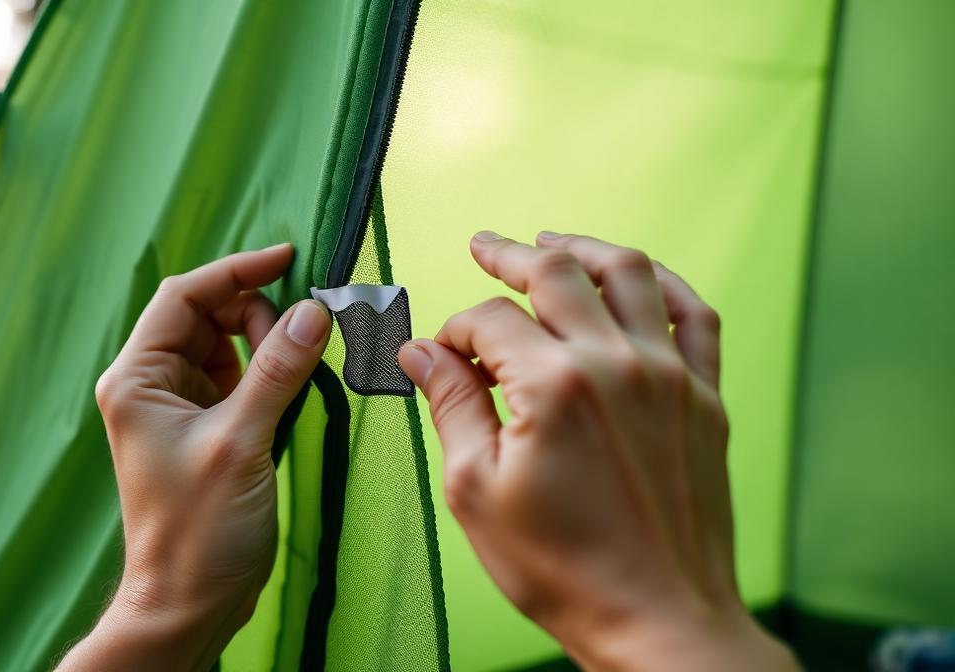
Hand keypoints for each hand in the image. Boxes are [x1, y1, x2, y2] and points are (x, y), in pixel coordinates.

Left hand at [59, 244, 330, 670]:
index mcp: (138, 379)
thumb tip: (313, 312)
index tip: (286, 258)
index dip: (235, 272)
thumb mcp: (240, 442)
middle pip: (207, 315)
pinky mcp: (206, 427)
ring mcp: (179, 406)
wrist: (189, 602)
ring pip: (227, 345)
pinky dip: (268, 373)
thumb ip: (277, 372)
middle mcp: (152, 385)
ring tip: (297, 372)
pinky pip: (240, 377)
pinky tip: (291, 389)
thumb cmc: (198, 531)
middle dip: (256, 314)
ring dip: (266, 345)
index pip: (184, 297)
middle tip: (301, 336)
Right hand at [397, 232, 795, 670]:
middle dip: (510, 254)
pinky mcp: (705, 397)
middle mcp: (617, 364)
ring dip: (584, 248)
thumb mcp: (478, 491)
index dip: (454, 329)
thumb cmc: (564, 568)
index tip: (441, 352)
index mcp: (555, 387)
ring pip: (630, 272)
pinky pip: (694, 314)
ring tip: (553, 243)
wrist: (660, 619)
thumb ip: (451, 406)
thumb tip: (420, 352)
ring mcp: (671, 375)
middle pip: (557, 272)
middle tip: (484, 245)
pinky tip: (637, 279)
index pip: (490, 321)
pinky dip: (663, 284)